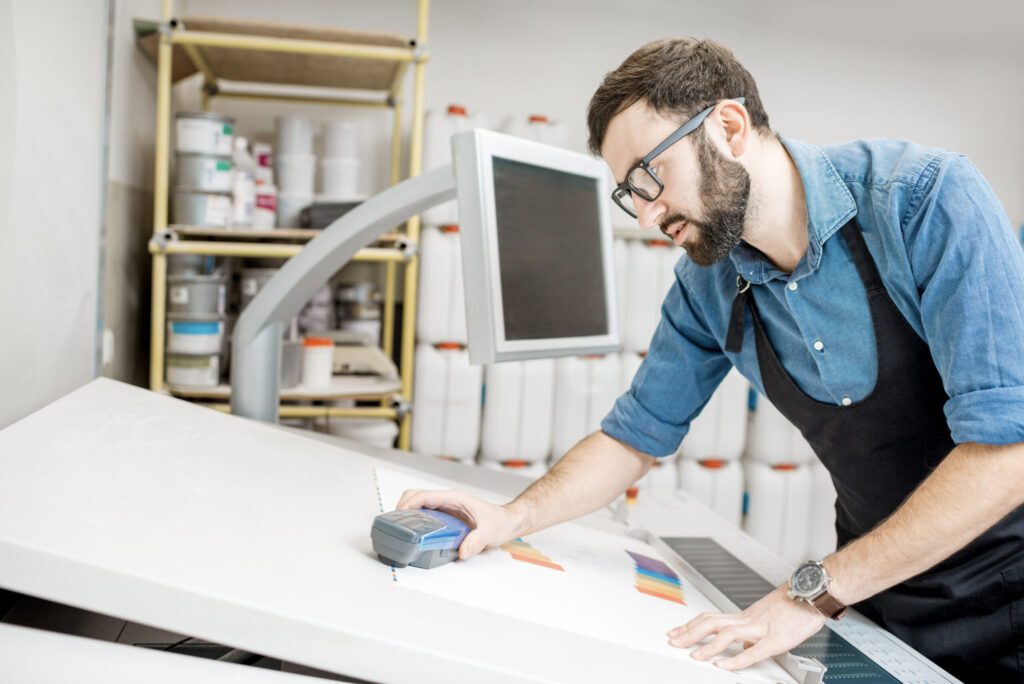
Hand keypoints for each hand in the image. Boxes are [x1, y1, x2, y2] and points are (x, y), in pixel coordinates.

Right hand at [396, 488, 525, 559]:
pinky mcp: (446, 514)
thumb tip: (462, 552)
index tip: (399, 516)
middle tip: (397, 526)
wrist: (508, 521)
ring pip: (418, 502)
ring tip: (401, 530)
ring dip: (407, 512)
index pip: (425, 495)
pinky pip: (425, 512)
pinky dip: (414, 518)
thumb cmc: (500, 522)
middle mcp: (448, 499)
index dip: (409, 504)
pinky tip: (414, 532)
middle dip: (402, 507)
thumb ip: (477, 541)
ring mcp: (446, 506)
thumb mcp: (490, 533)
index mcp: (455, 498)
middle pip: (416, 495)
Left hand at [666, 584, 825, 670]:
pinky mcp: (776, 639)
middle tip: (672, 641)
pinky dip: (736, 659)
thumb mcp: (767, 620)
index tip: (675, 631)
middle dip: (689, 633)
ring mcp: (761, 627)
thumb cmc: (795, 606)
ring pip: (727, 634)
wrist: (814, 593)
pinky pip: (753, 651)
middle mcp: (748, 619)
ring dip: (707, 646)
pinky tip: (723, 666)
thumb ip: (752, 633)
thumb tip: (743, 646)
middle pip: (711, 623)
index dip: (690, 625)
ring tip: (693, 656)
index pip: (711, 618)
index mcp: (745, 616)